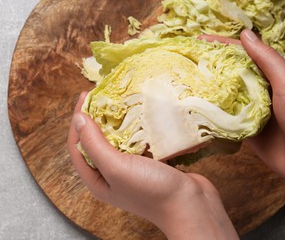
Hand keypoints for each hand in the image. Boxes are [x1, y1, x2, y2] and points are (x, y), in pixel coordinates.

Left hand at [67, 93, 238, 239]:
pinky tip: (142, 115)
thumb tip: (78, 119)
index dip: (77, 120)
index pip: (77, 146)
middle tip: (103, 96)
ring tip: (121, 102)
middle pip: (96, 142)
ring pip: (119, 140)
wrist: (190, 205)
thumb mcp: (117, 167)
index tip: (85, 96)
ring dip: (118, 122)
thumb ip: (95, 144)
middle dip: (97, 118)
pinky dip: (137, 128)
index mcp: (97, 180)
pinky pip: (138, 142)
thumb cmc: (151, 190)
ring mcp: (132, 169)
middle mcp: (112, 175)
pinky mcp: (150, 164)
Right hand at [202, 30, 284, 237]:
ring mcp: (252, 112)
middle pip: (231, 74)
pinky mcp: (246, 132)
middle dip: (210, 67)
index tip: (200, 40)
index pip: (243, 54)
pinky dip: (213, 115)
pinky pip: (226, 120)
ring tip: (184, 83)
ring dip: (208, 91)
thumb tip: (246, 35)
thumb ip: (267, 60)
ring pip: (226, 97)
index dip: (222, 45)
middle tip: (185, 61)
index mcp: (272, 75)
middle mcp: (260, 91)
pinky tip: (195, 111)